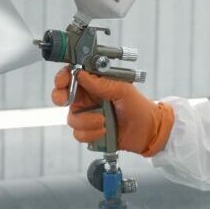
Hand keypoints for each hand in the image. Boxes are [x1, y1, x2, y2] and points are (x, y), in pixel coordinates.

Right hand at [50, 68, 175, 156]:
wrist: (148, 131)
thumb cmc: (139, 107)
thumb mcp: (124, 90)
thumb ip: (102, 83)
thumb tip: (82, 74)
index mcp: (95, 84)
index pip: (72, 76)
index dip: (63, 77)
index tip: (63, 81)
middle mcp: (88, 98)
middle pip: (62, 96)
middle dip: (61, 98)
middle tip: (68, 100)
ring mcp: (87, 115)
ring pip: (71, 118)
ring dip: (87, 121)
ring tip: (104, 121)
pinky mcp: (89, 131)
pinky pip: (79, 134)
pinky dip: (91, 133)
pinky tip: (104, 131)